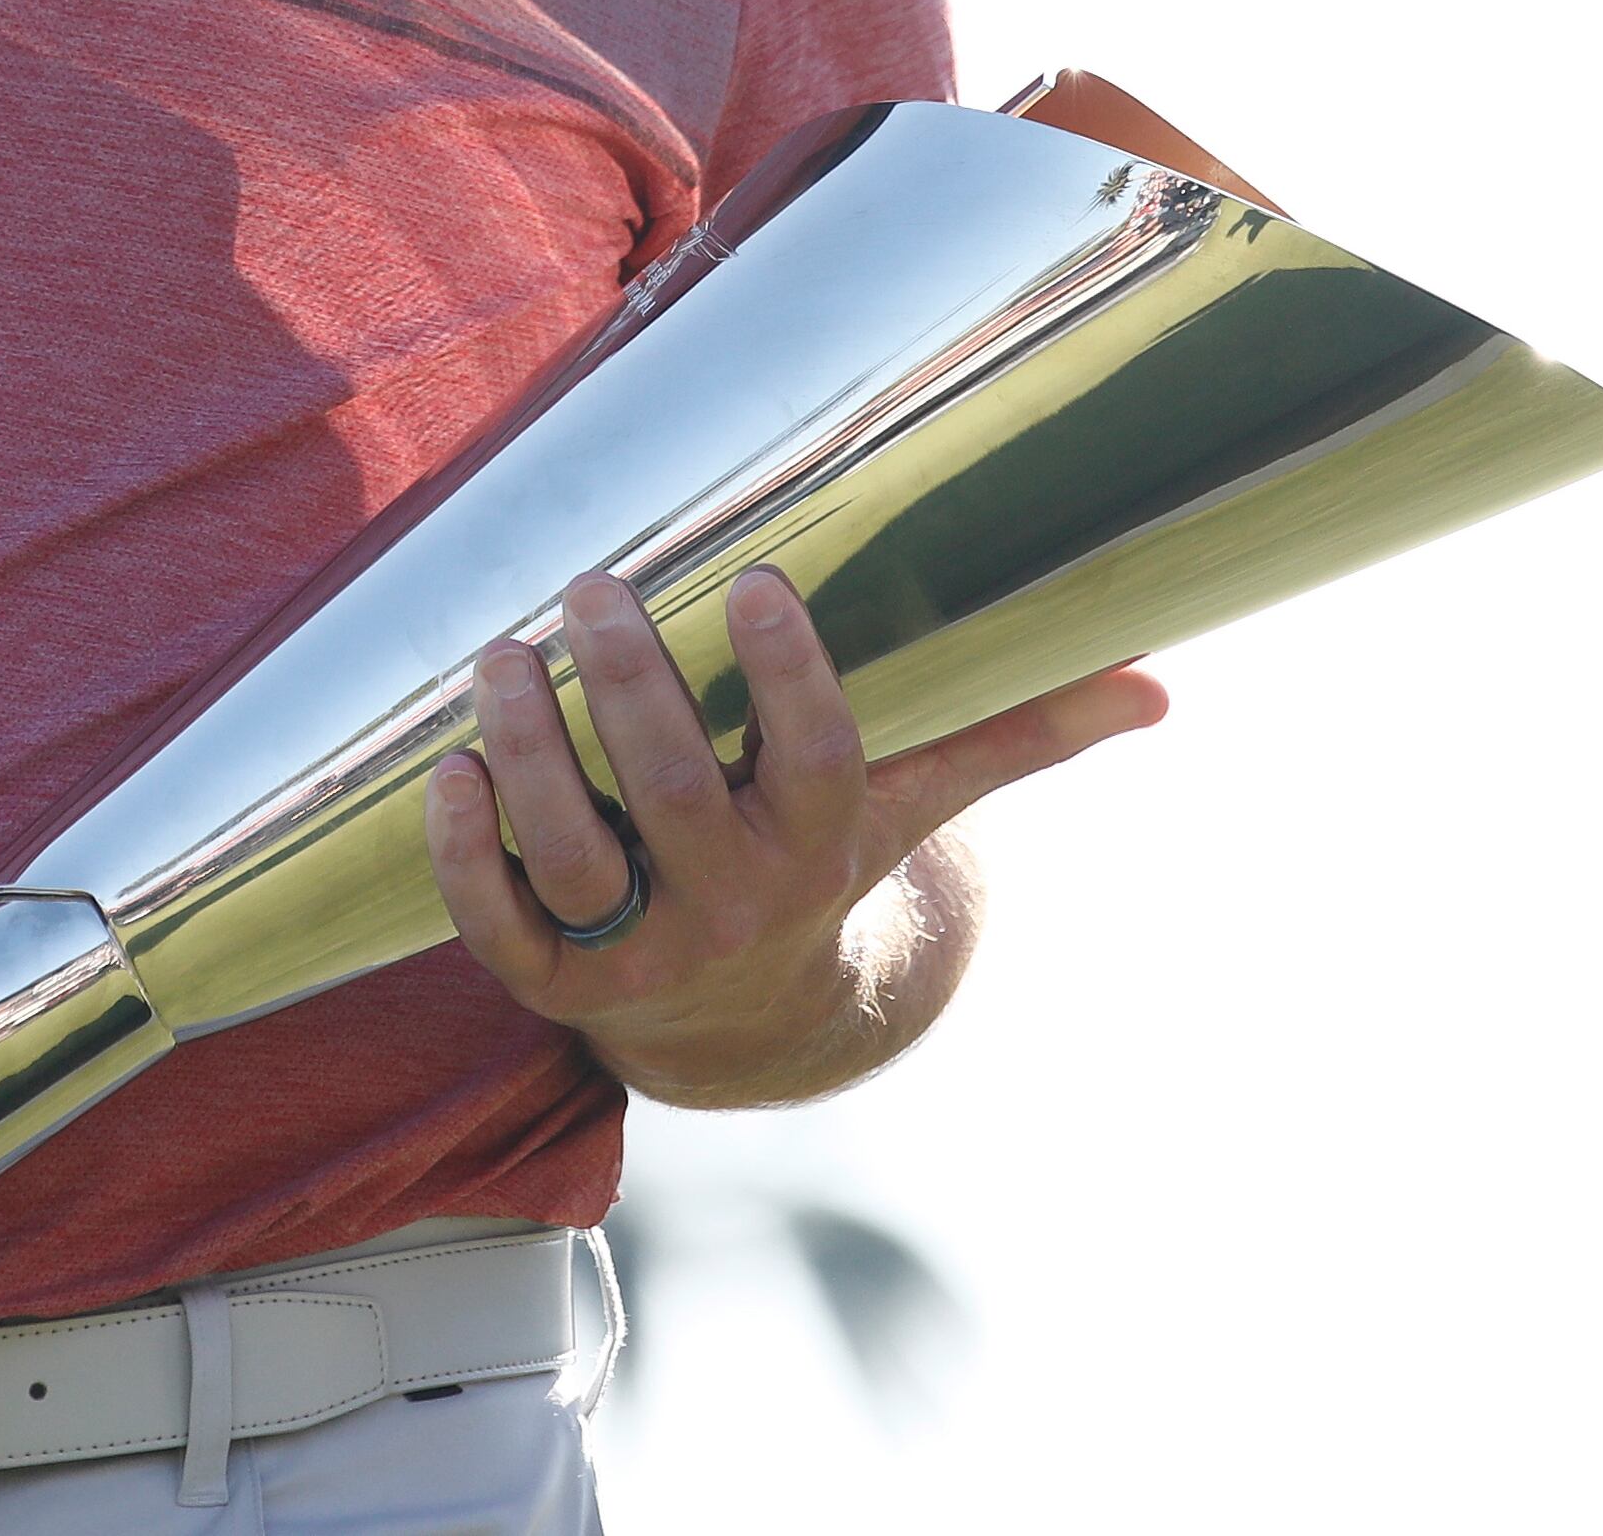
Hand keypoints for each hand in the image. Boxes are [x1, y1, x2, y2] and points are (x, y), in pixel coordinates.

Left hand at [425, 568, 1165, 1098]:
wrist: (748, 1025)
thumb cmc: (823, 862)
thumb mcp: (915, 803)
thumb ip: (1017, 733)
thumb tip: (1158, 682)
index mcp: (818, 847)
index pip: (815, 761)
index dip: (788, 677)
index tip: (758, 578)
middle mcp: (730, 904)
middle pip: (677, 795)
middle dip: (630, 684)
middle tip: (594, 584)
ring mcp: (635, 951)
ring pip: (573, 856)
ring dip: (529, 751)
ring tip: (502, 653)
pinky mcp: (551, 982)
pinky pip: (495, 926)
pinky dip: (464, 854)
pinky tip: (445, 769)